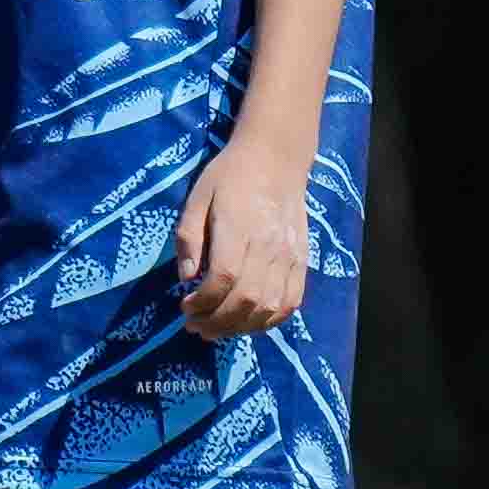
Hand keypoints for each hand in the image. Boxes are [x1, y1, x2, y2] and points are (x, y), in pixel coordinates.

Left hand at [173, 135, 314, 340]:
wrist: (276, 160)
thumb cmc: (229, 177)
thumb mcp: (196, 199)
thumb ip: (188, 239)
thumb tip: (185, 279)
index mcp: (239, 228)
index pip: (224, 278)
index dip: (203, 302)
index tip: (185, 306)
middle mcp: (269, 246)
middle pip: (247, 300)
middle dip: (217, 322)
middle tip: (196, 326)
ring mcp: (290, 256)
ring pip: (270, 307)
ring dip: (241, 327)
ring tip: (218, 329)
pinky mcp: (302, 261)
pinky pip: (291, 302)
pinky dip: (270, 320)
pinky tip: (248, 322)